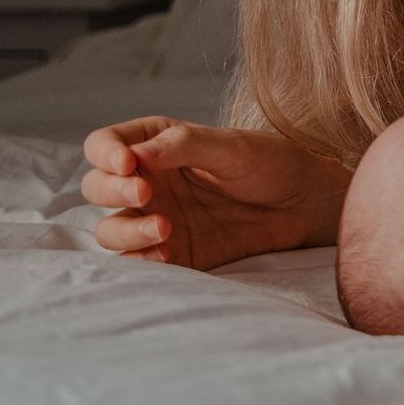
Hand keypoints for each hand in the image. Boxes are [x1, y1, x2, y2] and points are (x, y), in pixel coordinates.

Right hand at [81, 117, 350, 269]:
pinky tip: (166, 254)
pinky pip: (138, 259)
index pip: (105, 145)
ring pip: (110, 227)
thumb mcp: (232, 146)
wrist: (305, 204)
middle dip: (112, 190)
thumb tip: (136, 155)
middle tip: (146, 193)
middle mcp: (148, 181)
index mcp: (157, 145)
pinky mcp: (172, 251)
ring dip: (126, 229)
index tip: (128, 163)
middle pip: (98, 187)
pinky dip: (141, 259)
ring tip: (165, 229)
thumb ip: (185, 145)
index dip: (105, 153)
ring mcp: (156, 217)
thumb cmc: (272, 163)